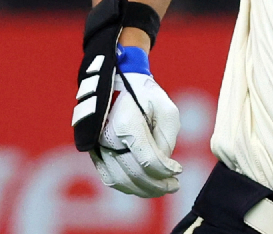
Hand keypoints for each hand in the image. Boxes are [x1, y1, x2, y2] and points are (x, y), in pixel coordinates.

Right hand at [89, 47, 181, 196]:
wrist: (119, 83)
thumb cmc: (147, 96)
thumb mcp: (167, 110)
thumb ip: (167, 139)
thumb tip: (165, 166)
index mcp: (127, 124)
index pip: (148, 159)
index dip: (165, 171)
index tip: (179, 171)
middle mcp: (107, 137)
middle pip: (134, 173)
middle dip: (157, 185)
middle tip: (174, 186)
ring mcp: (97, 146)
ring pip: (119, 180)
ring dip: (143, 190)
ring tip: (162, 189)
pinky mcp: (94, 152)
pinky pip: (109, 177)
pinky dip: (127, 186)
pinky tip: (144, 186)